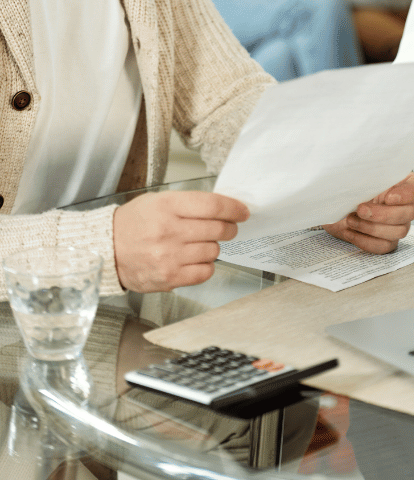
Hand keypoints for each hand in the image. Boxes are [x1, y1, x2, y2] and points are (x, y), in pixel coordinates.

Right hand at [113, 191, 248, 292]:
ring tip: (198, 244)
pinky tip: (194, 259)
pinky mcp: (169, 278)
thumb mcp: (158, 201)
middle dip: (229, 228)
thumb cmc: (133, 224)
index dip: (234, 208)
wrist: (106, 250)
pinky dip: (205, 265)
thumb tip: (222, 209)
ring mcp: (169, 257)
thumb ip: (189, 204)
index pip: (213, 205)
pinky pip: (204, 272)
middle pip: (219, 229)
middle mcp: (169, 231)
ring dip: (212, 246)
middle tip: (227, 227)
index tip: (242, 211)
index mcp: (167, 206)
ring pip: (213, 251)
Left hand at [323, 173, 413, 252]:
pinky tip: (350, 231)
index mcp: (402, 183)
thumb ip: (368, 178)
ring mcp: (399, 225)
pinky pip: (384, 246)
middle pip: (409, 213)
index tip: (388, 197)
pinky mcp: (388, 241)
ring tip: (351, 220)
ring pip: (398, 231)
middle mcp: (405, 205)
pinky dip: (365, 240)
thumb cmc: (350, 188)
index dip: (408, 194)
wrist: (336, 206)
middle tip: (361, 209)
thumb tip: (362, 180)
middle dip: (383, 214)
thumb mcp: (358, 178)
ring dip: (371, 227)